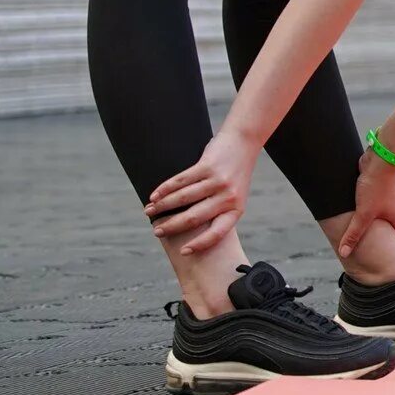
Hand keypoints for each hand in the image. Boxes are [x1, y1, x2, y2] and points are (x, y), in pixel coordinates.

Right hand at [145, 130, 257, 254]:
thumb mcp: (233, 196)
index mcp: (236, 209)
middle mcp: (228, 196)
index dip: (200, 244)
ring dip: (162, 206)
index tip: (183, 251)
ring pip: (183, 198)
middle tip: (156, 231)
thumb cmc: (234, 173)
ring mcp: (218, 181)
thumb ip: (217, 211)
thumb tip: (188, 229)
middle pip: (194, 218)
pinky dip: (164, 189)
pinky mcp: (208, 166)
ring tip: (149, 211)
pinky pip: (181, 181)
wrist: (245, 142)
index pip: (218, 233)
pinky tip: (154, 195)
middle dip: (171, 226)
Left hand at [338, 148, 394, 258]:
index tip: (393, 258)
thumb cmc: (376, 187)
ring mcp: (394, 197)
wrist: (382, 158)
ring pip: (388, 212)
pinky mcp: (385, 187)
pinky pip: (381, 201)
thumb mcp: (363, 214)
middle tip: (376, 245)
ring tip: (366, 227)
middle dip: (386, 236)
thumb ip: (354, 234)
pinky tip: (363, 207)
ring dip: (379, 219)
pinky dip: (374, 207)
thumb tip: (345, 252)